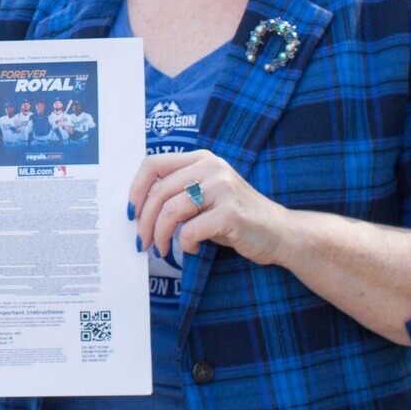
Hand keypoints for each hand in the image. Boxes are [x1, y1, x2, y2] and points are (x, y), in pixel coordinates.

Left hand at [130, 149, 290, 267]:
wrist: (279, 232)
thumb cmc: (235, 218)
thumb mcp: (204, 196)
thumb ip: (178, 193)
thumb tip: (137, 208)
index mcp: (201, 159)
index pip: (153, 164)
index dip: (135, 190)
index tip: (131, 213)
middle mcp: (211, 167)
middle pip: (159, 192)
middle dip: (144, 222)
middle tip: (142, 242)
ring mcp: (222, 187)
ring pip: (171, 211)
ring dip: (161, 236)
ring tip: (164, 250)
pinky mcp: (230, 212)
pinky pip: (190, 231)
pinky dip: (186, 246)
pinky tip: (195, 249)